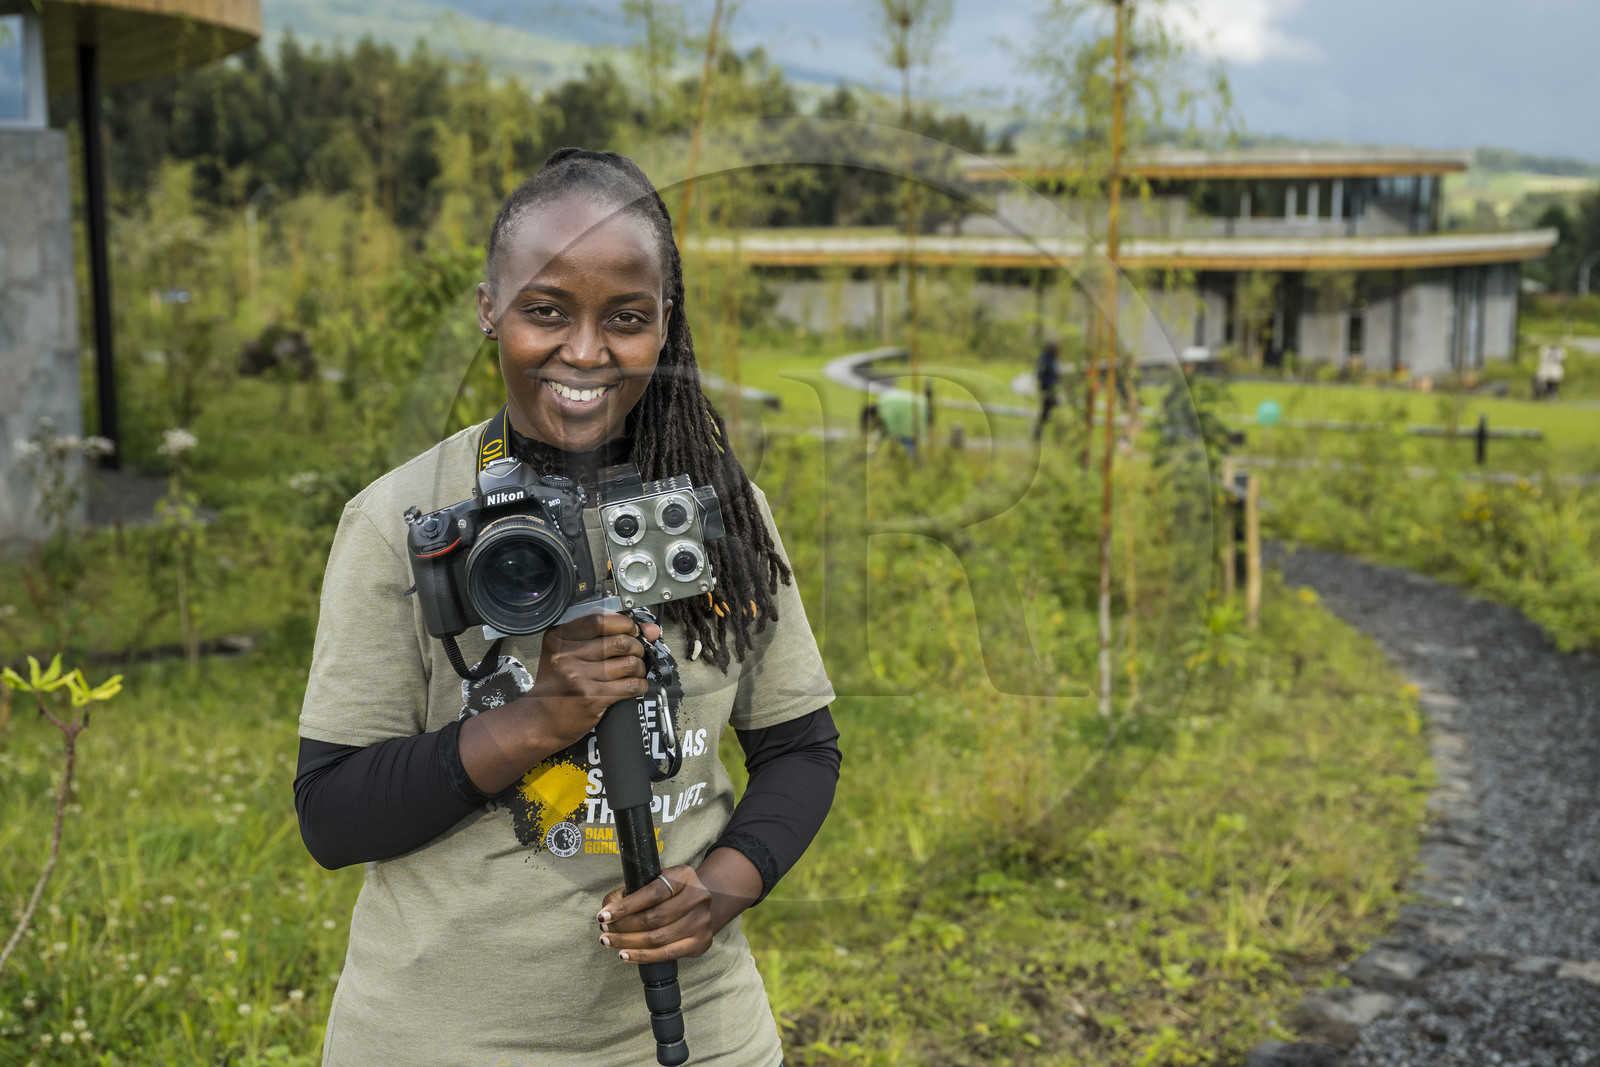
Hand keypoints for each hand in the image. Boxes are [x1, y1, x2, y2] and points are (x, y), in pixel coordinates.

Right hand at [523, 612, 662, 754]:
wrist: (540, 720)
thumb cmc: (556, 685)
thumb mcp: (567, 654)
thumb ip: (602, 636)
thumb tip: (649, 629)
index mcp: (559, 639)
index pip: (599, 620)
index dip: (624, 623)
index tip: (632, 630)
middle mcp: (566, 656)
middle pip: (619, 642)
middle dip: (637, 647)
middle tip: (636, 653)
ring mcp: (579, 678)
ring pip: (629, 664)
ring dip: (639, 667)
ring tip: (634, 671)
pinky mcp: (591, 698)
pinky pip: (630, 686)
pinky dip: (640, 685)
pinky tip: (635, 686)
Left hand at [597, 865, 715, 964]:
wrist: (700, 906)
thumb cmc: (669, 894)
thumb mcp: (654, 882)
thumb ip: (630, 892)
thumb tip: (607, 911)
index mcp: (684, 876)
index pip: (652, 893)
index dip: (625, 907)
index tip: (603, 916)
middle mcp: (698, 897)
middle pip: (653, 918)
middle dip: (623, 927)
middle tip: (604, 931)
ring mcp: (702, 921)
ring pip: (658, 938)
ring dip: (628, 943)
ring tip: (609, 942)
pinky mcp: (702, 942)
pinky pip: (667, 954)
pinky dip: (642, 956)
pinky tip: (626, 955)